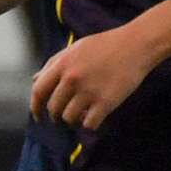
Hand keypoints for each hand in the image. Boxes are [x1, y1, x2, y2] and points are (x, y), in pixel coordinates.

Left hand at [29, 29, 162, 132]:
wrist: (136, 45)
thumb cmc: (105, 45)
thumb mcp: (74, 49)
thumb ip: (53, 64)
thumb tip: (35, 79)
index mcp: (62, 65)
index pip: (38, 91)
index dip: (35, 107)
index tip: (38, 116)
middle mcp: (72, 79)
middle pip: (54, 108)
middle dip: (56, 116)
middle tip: (63, 117)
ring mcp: (89, 91)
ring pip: (69, 119)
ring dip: (72, 121)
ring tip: (79, 116)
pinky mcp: (106, 102)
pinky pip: (89, 124)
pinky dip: (89, 125)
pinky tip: (93, 118)